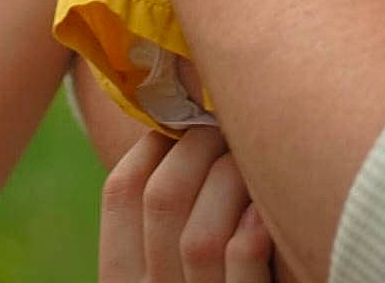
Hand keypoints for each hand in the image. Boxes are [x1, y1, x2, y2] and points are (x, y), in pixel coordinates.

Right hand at [100, 131, 273, 281]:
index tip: (184, 119)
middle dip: (200, 148)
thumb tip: (180, 124)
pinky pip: (239, 267)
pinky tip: (266, 213)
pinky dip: (252, 232)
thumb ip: (167, 217)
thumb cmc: (209, 280)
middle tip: (228, 127)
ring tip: (252, 163)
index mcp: (121, 280)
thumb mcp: (167, 267)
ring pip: (200, 237)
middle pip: (162, 201)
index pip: (118, 192)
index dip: (152, 141)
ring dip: (232, 184)